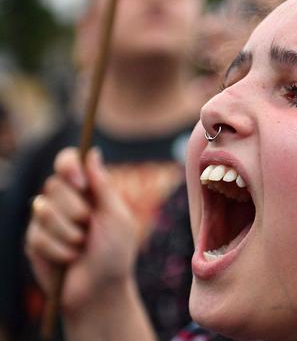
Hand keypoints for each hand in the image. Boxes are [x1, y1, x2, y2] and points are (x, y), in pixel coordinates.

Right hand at [25, 147, 138, 312]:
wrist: (99, 290)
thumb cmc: (115, 253)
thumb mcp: (116, 217)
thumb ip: (102, 185)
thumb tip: (92, 152)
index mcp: (88, 191)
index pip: (68, 162)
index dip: (68, 165)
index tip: (79, 182)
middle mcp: (66, 201)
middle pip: (54, 184)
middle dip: (74, 209)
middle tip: (88, 226)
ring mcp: (47, 220)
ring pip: (42, 209)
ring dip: (68, 232)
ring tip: (81, 246)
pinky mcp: (34, 240)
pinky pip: (37, 235)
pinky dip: (58, 249)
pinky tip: (69, 259)